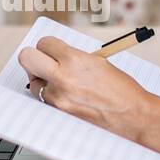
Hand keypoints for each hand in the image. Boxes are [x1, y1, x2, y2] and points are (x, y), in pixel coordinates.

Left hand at [18, 36, 154, 140]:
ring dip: (43, 80)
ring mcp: (58, 98)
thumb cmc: (121, 90)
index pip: (44, 43)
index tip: (53, 50)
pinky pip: (43, 100)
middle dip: (34, 57)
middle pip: (26, 58)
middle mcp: (62, 77)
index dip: (49, 46)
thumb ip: (73, 58)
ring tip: (62, 84)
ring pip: (33, 82)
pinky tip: (67, 96)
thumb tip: (54, 56)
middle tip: (43, 62)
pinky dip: (51, 96)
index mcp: (75, 60)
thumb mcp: (98, 63)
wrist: (133, 116)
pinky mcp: (58, 113)